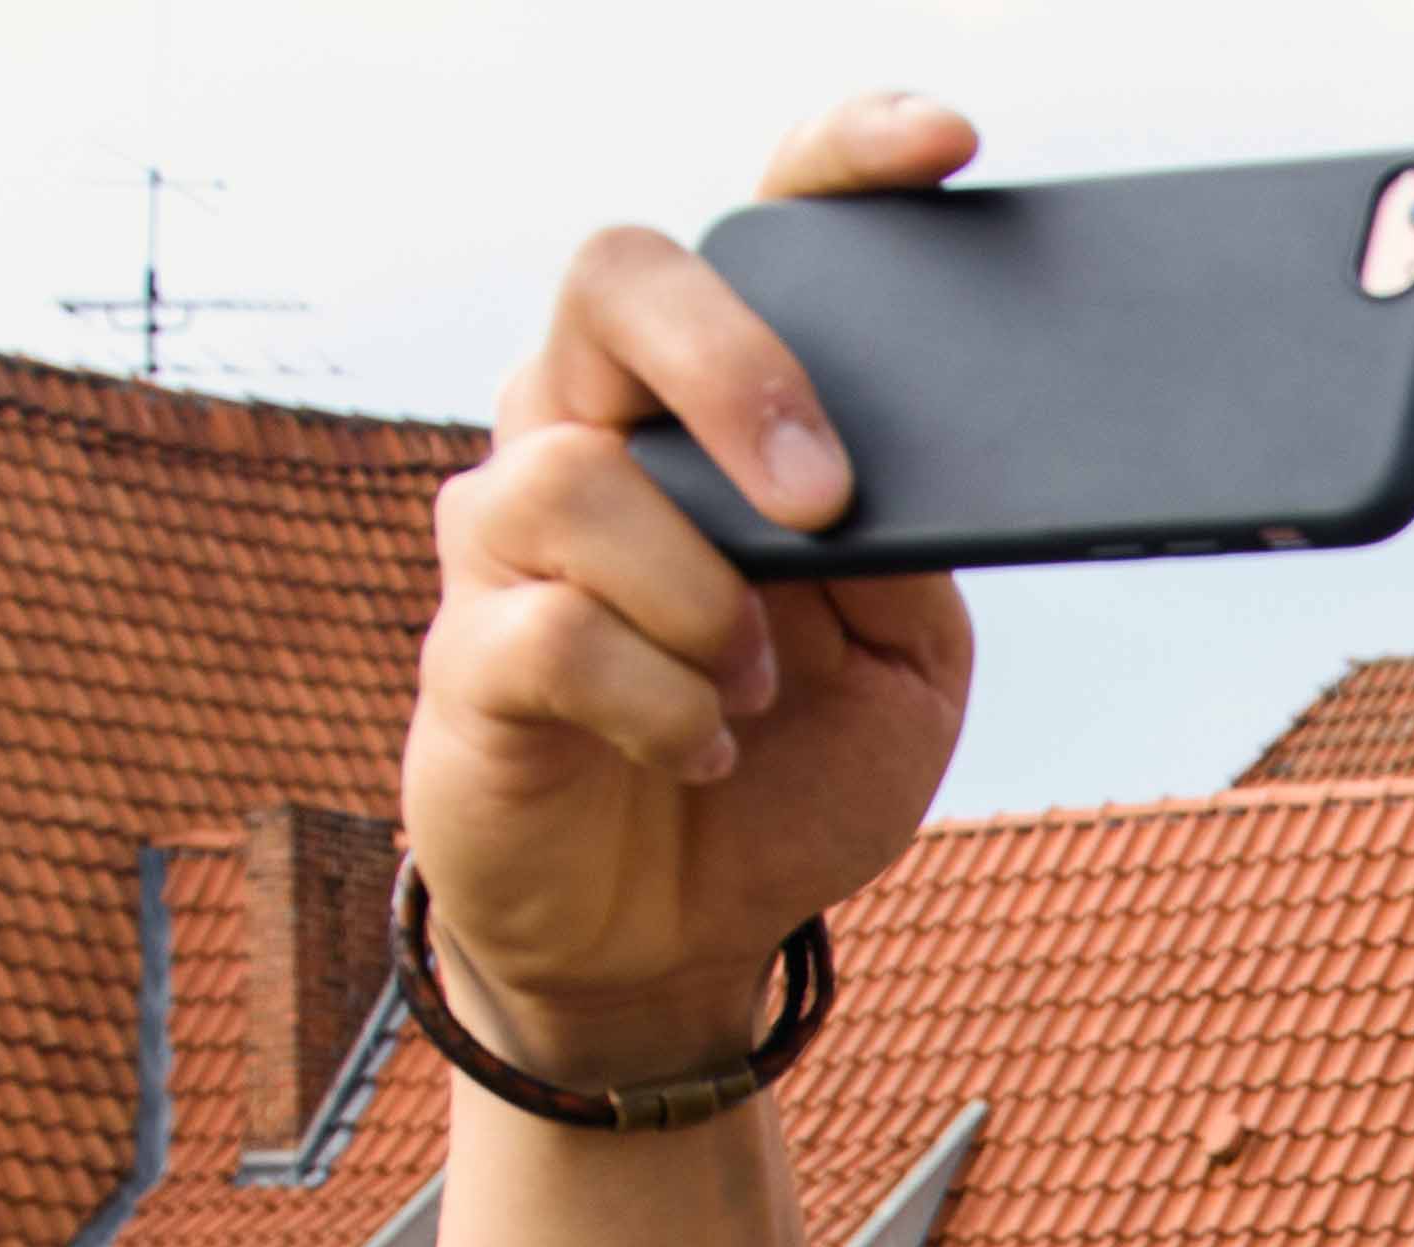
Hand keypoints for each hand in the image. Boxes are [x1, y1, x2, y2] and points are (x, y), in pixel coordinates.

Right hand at [403, 94, 984, 1085]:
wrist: (682, 931)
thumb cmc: (789, 763)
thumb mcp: (910, 658)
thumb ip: (916, 550)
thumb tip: (916, 472)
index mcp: (709, 410)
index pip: (754, 232)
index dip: (836, 160)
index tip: (945, 149)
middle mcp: (590, 430)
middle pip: (617, 279)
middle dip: (734, 369)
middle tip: (823, 498)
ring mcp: (512, 537)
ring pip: (581, 477)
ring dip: (706, 604)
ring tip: (755, 694)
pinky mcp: (468, 657)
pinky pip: (553, 632)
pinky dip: (657, 700)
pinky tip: (696, 743)